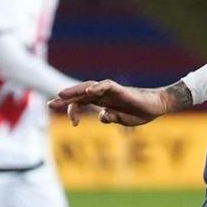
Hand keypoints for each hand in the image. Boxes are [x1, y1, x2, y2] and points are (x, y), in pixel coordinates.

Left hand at [49, 79, 177, 126]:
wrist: (157, 106)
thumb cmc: (140, 112)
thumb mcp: (121, 120)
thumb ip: (110, 118)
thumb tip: (101, 116)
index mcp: (102, 102)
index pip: (81, 102)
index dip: (71, 109)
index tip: (68, 120)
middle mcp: (103, 94)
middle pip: (80, 94)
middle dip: (65, 99)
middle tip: (49, 104)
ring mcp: (111, 91)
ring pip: (89, 87)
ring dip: (75, 91)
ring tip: (62, 94)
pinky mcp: (121, 90)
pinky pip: (107, 86)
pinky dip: (97, 88)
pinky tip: (88, 92)